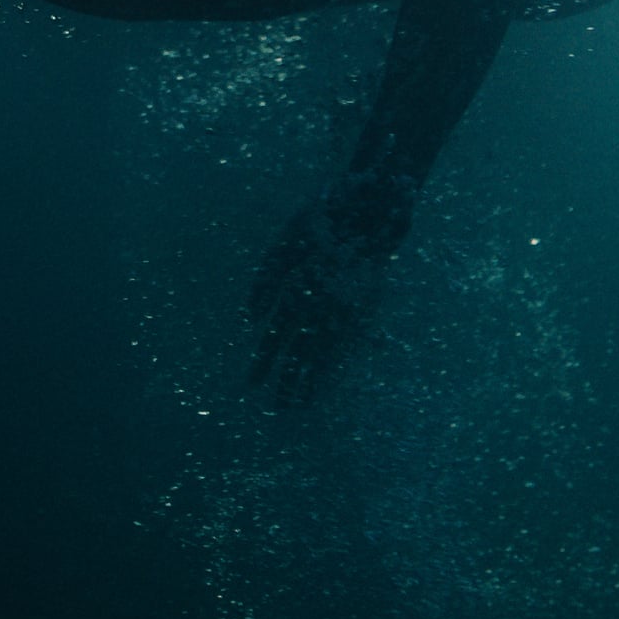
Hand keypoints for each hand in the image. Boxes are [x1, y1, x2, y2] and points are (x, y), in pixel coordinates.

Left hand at [246, 200, 393, 404]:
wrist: (368, 211)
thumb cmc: (319, 223)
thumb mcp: (283, 245)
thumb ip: (264, 282)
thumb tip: (250, 319)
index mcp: (299, 288)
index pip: (276, 336)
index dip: (263, 362)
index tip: (252, 384)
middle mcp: (322, 306)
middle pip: (301, 354)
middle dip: (287, 382)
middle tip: (277, 407)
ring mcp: (347, 310)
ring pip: (327, 355)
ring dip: (312, 382)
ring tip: (300, 405)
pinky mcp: (366, 311)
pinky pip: (348, 348)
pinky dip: (335, 368)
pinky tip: (327, 382)